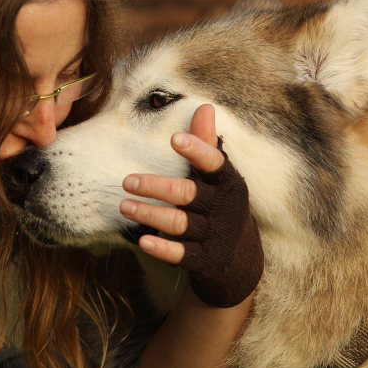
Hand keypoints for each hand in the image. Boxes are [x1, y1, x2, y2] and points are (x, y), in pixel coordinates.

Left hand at [120, 104, 263, 307]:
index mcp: (228, 182)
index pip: (214, 163)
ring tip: (124, 205)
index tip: (175, 138)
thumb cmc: (222, 206)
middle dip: (156, 186)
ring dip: (150, 214)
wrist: (242, 260)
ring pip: (179, 223)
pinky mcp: (206, 261)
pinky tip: (143, 241)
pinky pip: (182, 255)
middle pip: (187, 194)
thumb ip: (207, 144)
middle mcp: (224, 207)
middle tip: (127, 181)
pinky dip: (163, 248)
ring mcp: (216, 236)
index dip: (197, 150)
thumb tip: (204, 107)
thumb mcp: (219, 177)